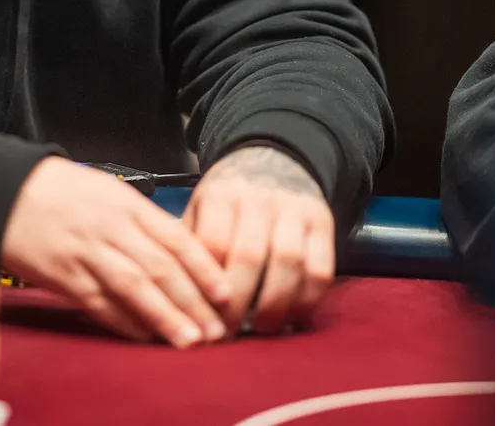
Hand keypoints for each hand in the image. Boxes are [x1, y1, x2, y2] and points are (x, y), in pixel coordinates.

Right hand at [0, 157, 230, 346]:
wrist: (8, 190)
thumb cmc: (65, 191)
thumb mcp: (112, 192)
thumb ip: (146, 221)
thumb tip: (184, 253)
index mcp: (127, 205)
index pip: (176, 238)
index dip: (204, 269)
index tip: (226, 294)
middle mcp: (111, 228)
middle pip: (160, 268)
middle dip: (193, 301)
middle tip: (216, 328)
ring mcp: (86, 253)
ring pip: (134, 288)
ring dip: (165, 317)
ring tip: (189, 339)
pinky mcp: (63, 276)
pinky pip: (99, 303)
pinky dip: (124, 322)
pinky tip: (145, 337)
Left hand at [182, 145, 333, 335]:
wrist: (275, 159)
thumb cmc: (230, 197)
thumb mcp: (201, 207)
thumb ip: (189, 244)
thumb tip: (171, 294)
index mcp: (222, 195)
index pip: (212, 245)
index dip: (206, 288)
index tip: (199, 318)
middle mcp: (259, 199)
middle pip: (249, 256)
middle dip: (236, 305)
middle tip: (226, 335)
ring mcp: (295, 210)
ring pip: (288, 263)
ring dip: (274, 306)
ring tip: (260, 329)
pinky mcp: (323, 224)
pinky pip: (320, 270)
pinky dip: (307, 301)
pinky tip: (292, 318)